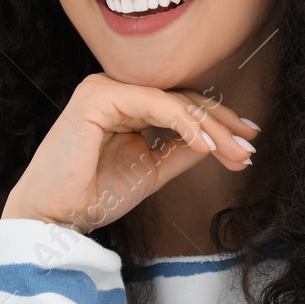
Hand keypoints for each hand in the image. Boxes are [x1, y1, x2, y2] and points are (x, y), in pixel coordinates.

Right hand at [2, 73, 259, 232]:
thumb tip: (218, 140)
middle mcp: (115, 89)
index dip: (216, 123)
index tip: (246, 143)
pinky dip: (185, 123)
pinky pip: (154, 103)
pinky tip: (207, 145)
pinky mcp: (98, 95)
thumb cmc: (93, 196)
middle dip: (221, 124)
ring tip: (235, 151)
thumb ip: (181, 152)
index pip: (180, 106)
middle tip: (249, 147)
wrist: (55, 216)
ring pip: (173, 100)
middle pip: (182, 99)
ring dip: (210, 126)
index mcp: (124, 105)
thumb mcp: (151, 171)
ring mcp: (105, 88)